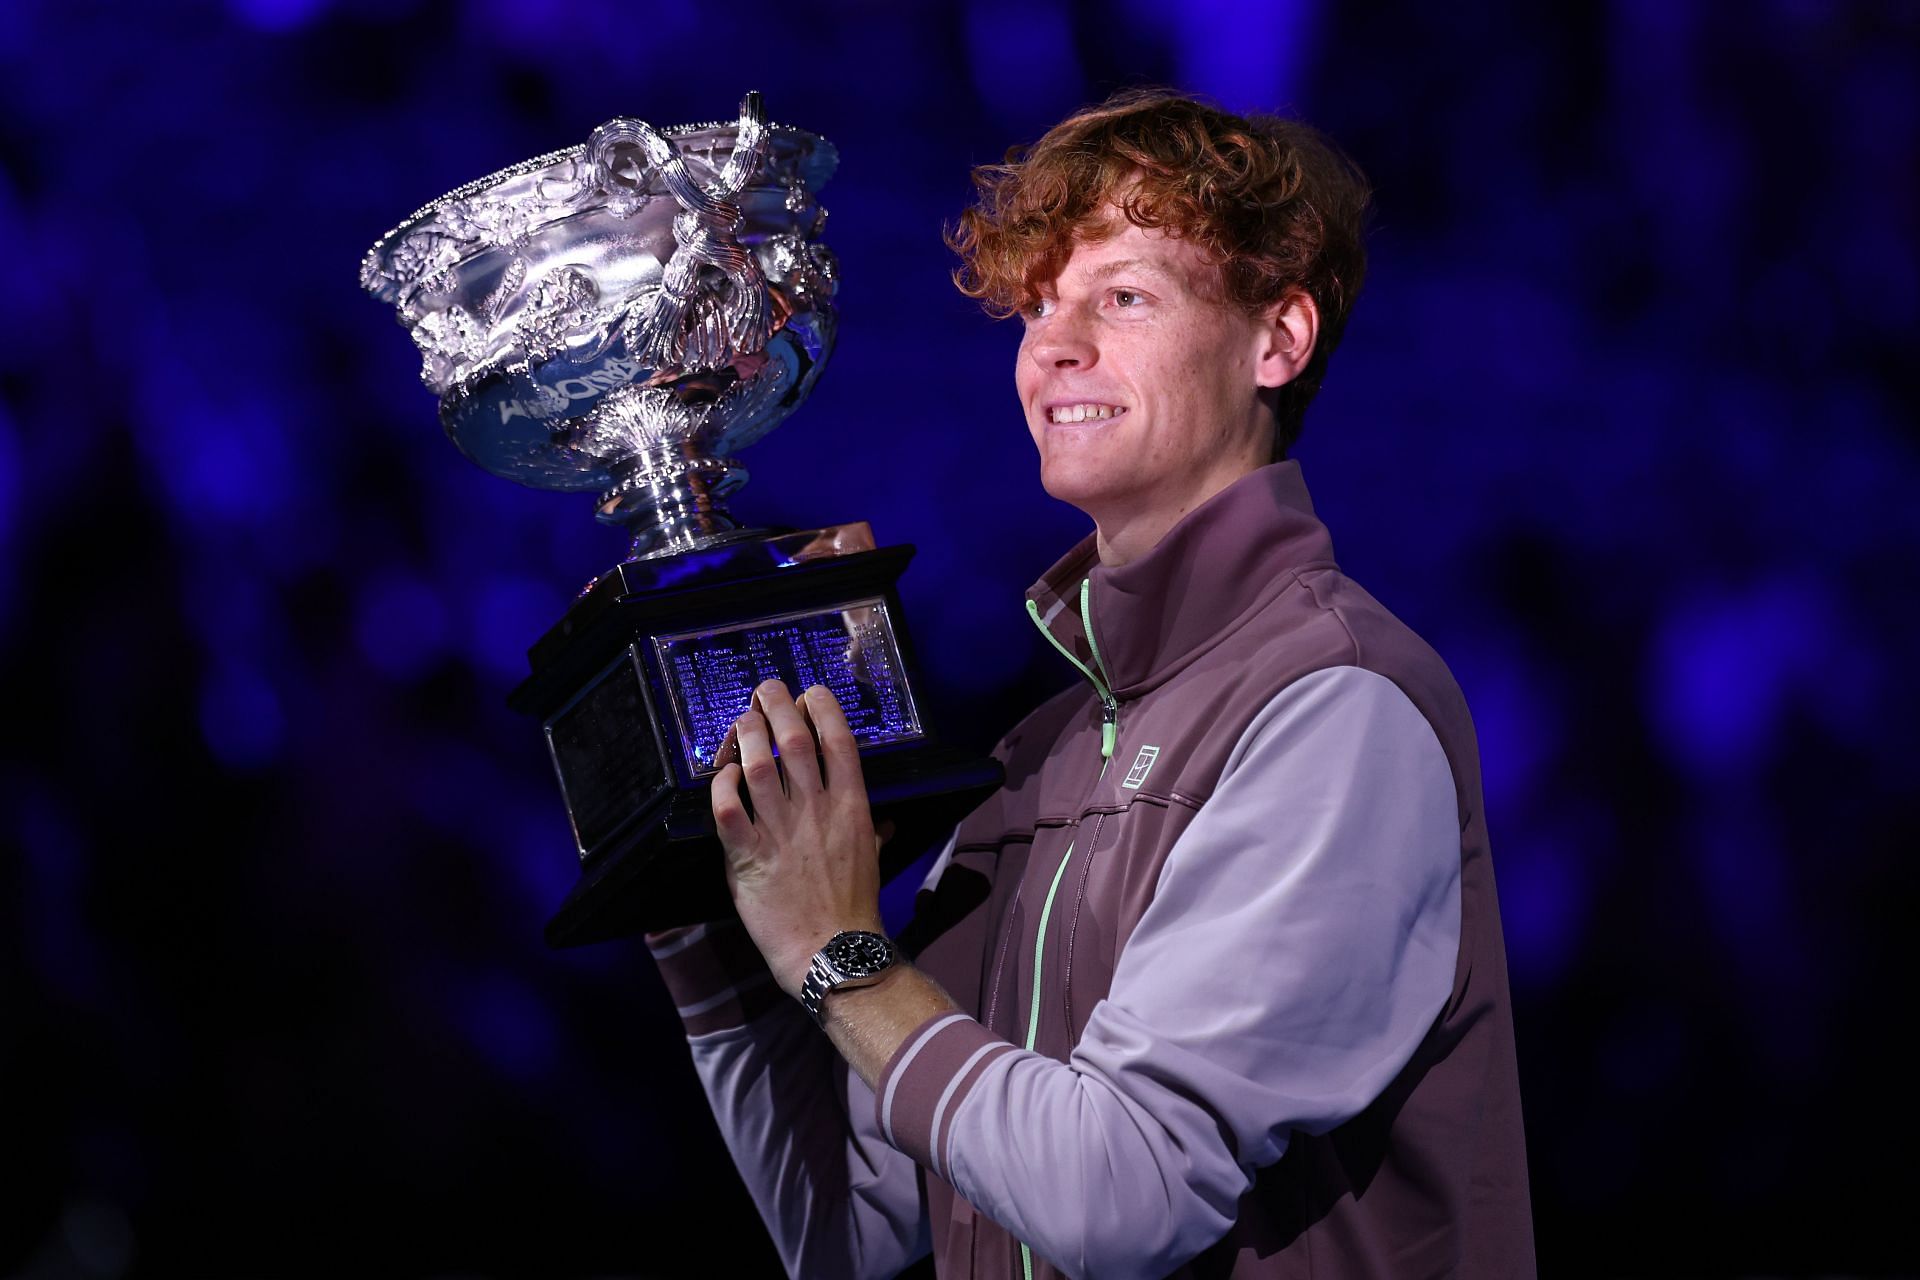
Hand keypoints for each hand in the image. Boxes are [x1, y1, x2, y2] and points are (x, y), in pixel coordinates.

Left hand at [711, 679, 886, 995]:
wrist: (831, 952)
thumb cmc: (854, 908)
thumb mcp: (873, 860)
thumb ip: (875, 834)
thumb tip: (886, 824)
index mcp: (851, 806)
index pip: (838, 739)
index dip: (822, 706)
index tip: (810, 693)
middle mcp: (816, 810)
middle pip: (793, 738)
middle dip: (776, 703)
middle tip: (764, 690)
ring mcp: (781, 831)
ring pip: (758, 764)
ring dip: (747, 735)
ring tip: (742, 722)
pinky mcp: (748, 855)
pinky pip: (727, 807)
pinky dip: (722, 784)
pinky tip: (723, 777)